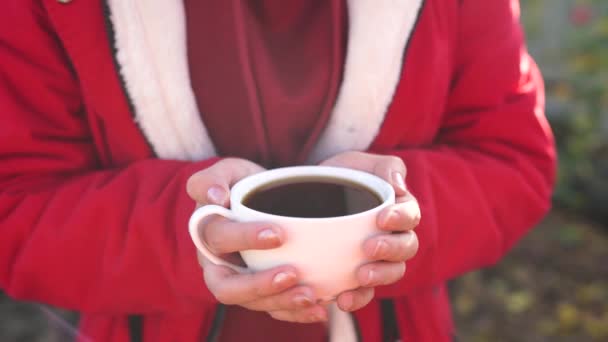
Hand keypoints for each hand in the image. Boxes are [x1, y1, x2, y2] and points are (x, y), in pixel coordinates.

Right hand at [187, 158, 327, 322]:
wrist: (263, 201)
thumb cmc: (242, 185)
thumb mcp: (227, 171)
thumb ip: (211, 178)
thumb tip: (215, 197)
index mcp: (207, 233)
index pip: (219, 238)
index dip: (245, 239)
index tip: (278, 234)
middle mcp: (217, 264)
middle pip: (227, 287)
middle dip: (259, 285)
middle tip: (292, 273)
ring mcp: (239, 283)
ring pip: (252, 303)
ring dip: (281, 302)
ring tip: (311, 295)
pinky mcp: (261, 294)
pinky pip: (273, 310)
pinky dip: (296, 313)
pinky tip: (320, 309)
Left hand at [320, 151, 420, 311]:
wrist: (312, 195)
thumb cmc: (344, 175)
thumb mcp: (360, 163)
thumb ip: (386, 168)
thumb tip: (399, 187)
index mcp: (399, 211)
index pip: (410, 216)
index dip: (400, 219)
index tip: (382, 218)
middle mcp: (394, 237)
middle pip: (406, 249)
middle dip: (390, 250)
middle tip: (369, 248)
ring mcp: (377, 259)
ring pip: (391, 273)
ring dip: (379, 277)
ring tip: (360, 278)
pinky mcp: (358, 276)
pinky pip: (365, 292)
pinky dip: (357, 298)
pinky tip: (342, 300)